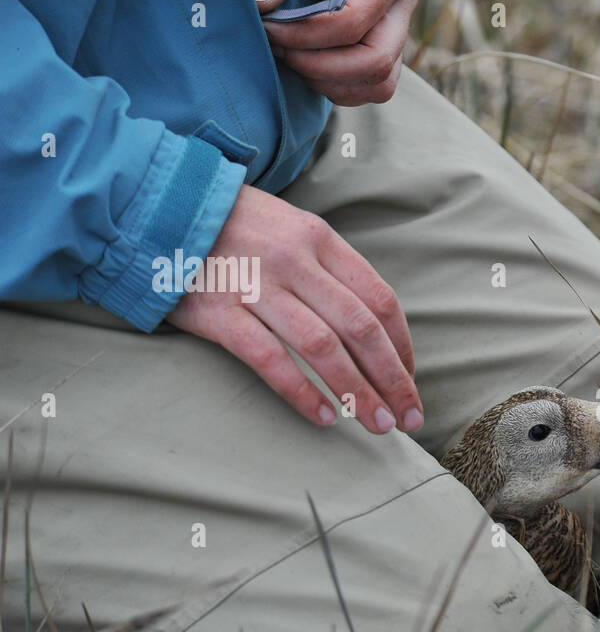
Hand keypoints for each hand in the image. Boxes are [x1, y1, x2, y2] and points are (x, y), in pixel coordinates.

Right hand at [166, 185, 421, 433]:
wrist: (155, 207)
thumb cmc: (233, 227)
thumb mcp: (291, 230)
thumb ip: (330, 270)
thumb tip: (373, 327)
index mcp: (321, 240)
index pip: (381, 299)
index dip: (403, 346)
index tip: (411, 379)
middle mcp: (295, 261)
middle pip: (362, 328)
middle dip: (393, 379)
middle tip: (409, 417)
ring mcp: (257, 285)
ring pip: (324, 347)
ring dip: (358, 392)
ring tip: (377, 424)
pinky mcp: (219, 312)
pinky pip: (270, 359)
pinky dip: (302, 391)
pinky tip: (325, 416)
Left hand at [254, 0, 418, 105]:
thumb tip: (260, 3)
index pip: (352, 22)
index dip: (304, 34)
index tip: (268, 27)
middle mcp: (401, 7)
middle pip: (375, 62)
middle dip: (319, 67)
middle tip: (280, 50)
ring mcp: (398, 33)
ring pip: (380, 85)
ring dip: (329, 83)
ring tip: (291, 59)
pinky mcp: (388, 50)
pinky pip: (373, 88)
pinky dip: (337, 88)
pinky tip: (306, 65)